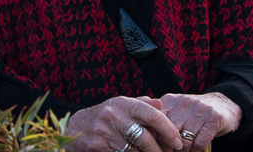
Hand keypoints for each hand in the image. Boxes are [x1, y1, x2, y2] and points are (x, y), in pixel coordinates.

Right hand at [67, 96, 182, 151]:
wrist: (74, 128)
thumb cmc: (103, 117)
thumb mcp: (120, 106)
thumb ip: (141, 105)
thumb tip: (160, 105)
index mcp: (123, 104)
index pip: (153, 115)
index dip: (168, 130)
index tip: (178, 142)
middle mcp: (114, 116)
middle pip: (145, 138)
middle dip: (159, 150)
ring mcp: (104, 133)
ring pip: (135, 151)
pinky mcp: (97, 147)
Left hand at [158, 93, 241, 151]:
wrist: (222, 105)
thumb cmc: (193, 113)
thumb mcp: (174, 110)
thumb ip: (159, 119)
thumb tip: (144, 136)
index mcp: (169, 100)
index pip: (155, 123)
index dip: (154, 139)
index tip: (154, 148)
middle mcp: (184, 103)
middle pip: (168, 133)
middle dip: (167, 148)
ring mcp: (199, 110)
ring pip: (184, 141)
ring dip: (183, 151)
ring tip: (182, 151)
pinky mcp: (214, 119)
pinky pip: (199, 142)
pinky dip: (195, 151)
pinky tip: (195, 150)